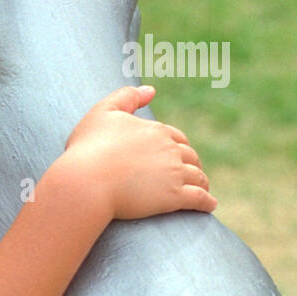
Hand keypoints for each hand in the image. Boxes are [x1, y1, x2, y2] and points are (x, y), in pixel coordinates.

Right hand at [55, 84, 216, 221]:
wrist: (86, 181)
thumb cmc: (88, 149)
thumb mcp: (102, 113)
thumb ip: (126, 97)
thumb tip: (151, 89)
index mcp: (155, 130)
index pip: (175, 137)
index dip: (177, 146)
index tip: (175, 156)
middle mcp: (170, 150)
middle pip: (190, 157)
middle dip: (192, 164)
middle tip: (191, 174)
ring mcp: (174, 174)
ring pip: (198, 177)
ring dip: (202, 183)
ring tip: (202, 190)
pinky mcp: (174, 197)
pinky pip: (199, 199)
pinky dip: (207, 202)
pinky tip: (210, 206)